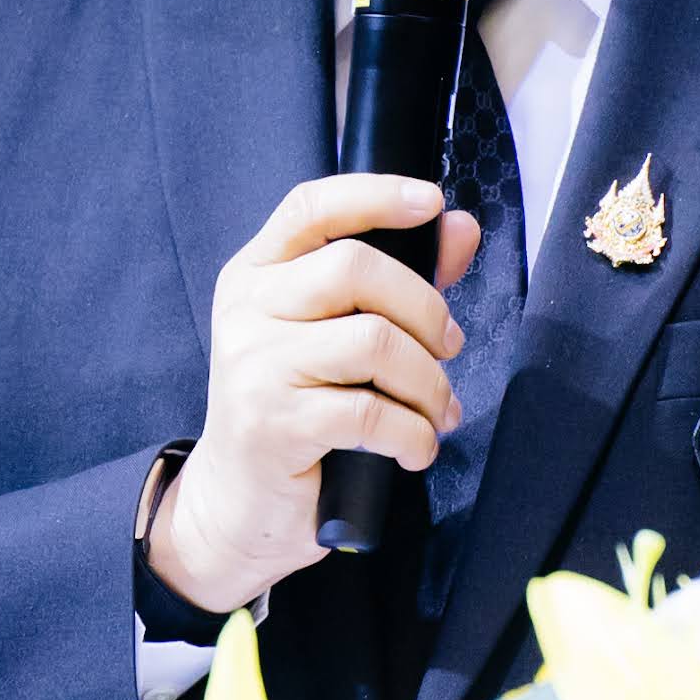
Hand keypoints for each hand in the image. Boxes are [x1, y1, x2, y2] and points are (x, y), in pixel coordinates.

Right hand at [145, 172, 485, 613]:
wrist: (238, 504)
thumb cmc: (295, 410)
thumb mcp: (333, 337)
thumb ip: (397, 280)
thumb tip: (461, 229)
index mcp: (255, 274)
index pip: (312, 208)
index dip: (376, 195)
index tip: (433, 203)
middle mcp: (246, 310)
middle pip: (354, 269)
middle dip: (425, 308)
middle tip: (448, 346)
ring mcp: (254, 366)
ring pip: (372, 341)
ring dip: (428, 382)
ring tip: (438, 411)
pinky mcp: (272, 425)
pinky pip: (369, 414)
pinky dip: (413, 434)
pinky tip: (417, 449)